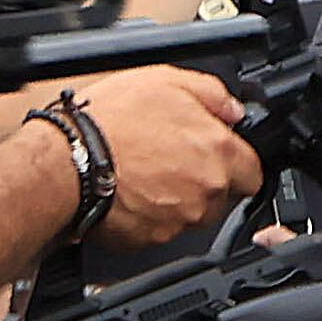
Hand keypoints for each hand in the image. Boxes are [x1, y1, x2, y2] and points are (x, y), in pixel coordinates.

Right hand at [69, 62, 261, 245]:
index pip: (254, 171)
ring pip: (194, 215)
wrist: (67, 162)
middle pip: (224, 195)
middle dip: (205, 181)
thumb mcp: (165, 80)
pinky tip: (132, 192)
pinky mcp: (153, 240)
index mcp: (217, 151)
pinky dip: (152, 216)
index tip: (217, 156)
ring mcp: (181, 219)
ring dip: (180, 200)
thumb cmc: (109, 122)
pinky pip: (163, 230)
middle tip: (172, 160)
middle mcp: (206, 191)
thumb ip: (212, 94)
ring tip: (147, 174)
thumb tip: (232, 108)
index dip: (236, 162)